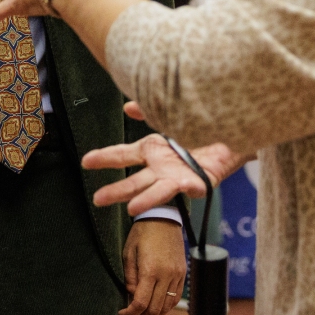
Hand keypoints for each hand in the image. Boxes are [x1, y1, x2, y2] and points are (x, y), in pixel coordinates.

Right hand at [83, 105, 248, 216]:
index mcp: (151, 151)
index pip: (121, 155)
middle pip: (134, 181)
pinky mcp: (197, 182)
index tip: (86, 161)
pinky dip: (184, 189)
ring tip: (131, 208)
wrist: (228, 136)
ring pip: (157, 190)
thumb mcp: (167, 118)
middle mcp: (160, 168)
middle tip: (98, 199)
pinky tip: (182, 187)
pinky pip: (188, 188)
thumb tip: (128, 106)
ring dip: (145, 199)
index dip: (104, 158)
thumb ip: (147, 111)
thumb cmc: (196, 130)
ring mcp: (177, 177)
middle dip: (116, 191)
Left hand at [120, 218, 186, 314]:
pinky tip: (155, 308)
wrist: (163, 217)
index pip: (141, 303)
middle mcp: (167, 275)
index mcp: (151, 270)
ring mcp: (177, 275)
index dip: (130, 314)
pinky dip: (165, 308)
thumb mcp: (128, 252)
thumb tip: (131, 295)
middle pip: (155, 310)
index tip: (121, 314)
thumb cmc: (141, 233)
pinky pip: (176, 298)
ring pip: (167, 307)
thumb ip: (129, 277)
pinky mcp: (183, 274)